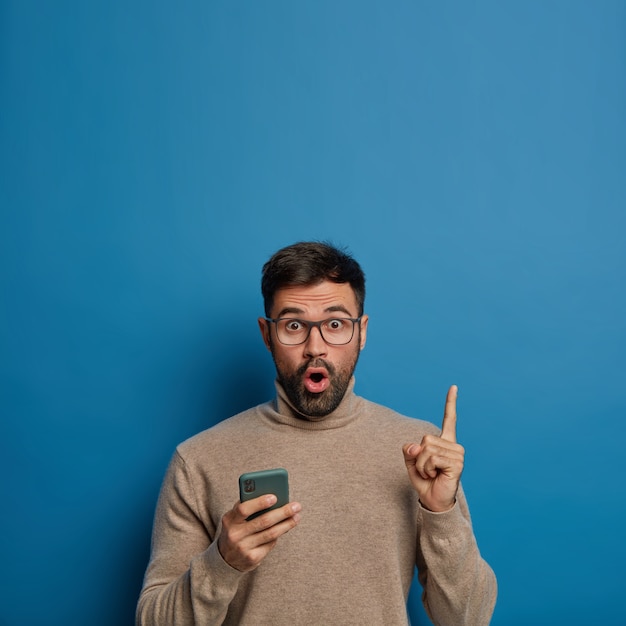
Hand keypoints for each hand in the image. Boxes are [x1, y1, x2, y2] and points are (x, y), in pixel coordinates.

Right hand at [217, 494, 301, 571]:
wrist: (225, 559)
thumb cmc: (235, 530)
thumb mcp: (234, 518)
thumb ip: (247, 507)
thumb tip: (272, 496)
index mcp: (229, 520)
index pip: (243, 509)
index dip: (259, 503)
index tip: (275, 497)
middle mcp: (235, 535)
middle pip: (263, 521)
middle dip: (282, 512)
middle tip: (296, 506)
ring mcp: (244, 548)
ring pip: (271, 533)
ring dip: (287, 524)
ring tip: (297, 516)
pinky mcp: (253, 558)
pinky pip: (271, 543)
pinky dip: (279, 534)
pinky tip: (286, 527)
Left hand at [402, 385, 464, 511]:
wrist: (434, 501)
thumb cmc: (425, 481)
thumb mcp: (411, 463)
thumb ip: (409, 451)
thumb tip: (416, 446)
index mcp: (444, 442)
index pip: (449, 419)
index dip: (450, 403)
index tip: (454, 386)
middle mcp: (453, 446)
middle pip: (425, 439)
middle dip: (418, 457)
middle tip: (426, 470)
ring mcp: (457, 454)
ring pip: (426, 450)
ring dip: (421, 465)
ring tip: (430, 473)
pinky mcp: (456, 464)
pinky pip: (431, 459)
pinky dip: (426, 469)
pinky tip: (435, 476)